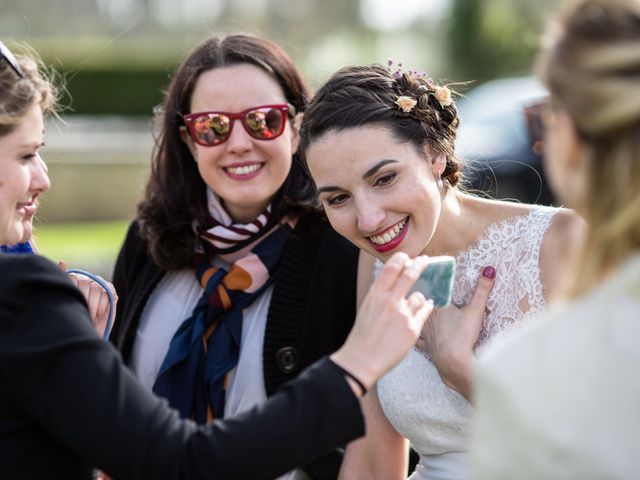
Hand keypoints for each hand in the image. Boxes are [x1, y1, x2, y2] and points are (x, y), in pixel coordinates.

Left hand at [58, 260, 117, 337]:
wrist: (89, 333)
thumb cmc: (75, 319)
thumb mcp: (65, 301)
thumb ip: (63, 280)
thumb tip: (62, 261)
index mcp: (73, 280)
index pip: (73, 279)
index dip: (73, 293)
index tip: (73, 306)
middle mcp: (87, 280)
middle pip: (84, 283)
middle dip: (83, 301)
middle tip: (82, 313)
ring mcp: (100, 284)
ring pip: (96, 288)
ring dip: (93, 306)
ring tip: (90, 316)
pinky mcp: (111, 291)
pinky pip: (107, 294)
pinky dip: (102, 306)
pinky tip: (98, 314)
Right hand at [331, 253, 434, 392]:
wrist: (363, 359)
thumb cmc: (363, 335)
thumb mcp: (367, 308)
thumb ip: (380, 295)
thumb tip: (392, 282)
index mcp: (376, 295)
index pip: (391, 267)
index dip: (401, 258)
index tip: (407, 256)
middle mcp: (390, 302)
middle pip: (409, 274)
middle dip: (420, 264)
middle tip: (425, 260)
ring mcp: (402, 315)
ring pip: (419, 296)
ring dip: (419, 298)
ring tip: (415, 304)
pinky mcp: (412, 329)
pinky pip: (425, 312)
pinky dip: (426, 308)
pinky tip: (427, 306)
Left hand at [416, 266, 494, 400]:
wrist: (454, 362)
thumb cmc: (462, 336)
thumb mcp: (475, 310)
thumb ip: (482, 290)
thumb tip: (489, 270)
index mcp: (437, 306)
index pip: (430, 289)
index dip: (427, 280)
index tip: (422, 270)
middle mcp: (427, 318)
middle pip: (419, 302)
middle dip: (418, 293)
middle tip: (414, 284)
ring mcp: (425, 333)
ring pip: (415, 319)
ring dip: (413, 312)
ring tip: (410, 305)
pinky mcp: (427, 347)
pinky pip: (418, 339)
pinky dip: (415, 334)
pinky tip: (412, 334)